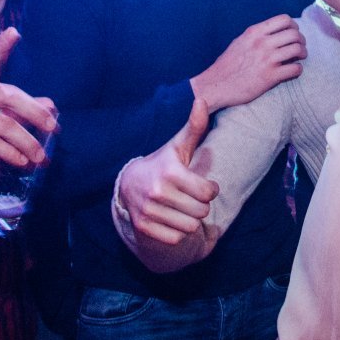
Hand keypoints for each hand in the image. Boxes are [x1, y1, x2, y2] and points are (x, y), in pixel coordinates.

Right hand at [0, 29, 56, 190]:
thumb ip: (15, 108)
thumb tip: (50, 105)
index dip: (1, 46)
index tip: (14, 32)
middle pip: (11, 97)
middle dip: (37, 114)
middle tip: (55, 128)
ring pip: (6, 125)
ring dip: (28, 144)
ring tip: (41, 157)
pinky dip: (10, 153)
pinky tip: (22, 161)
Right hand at [117, 98, 218, 245]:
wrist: (129, 183)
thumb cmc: (163, 163)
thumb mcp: (179, 145)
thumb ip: (194, 126)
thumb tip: (202, 100)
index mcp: (170, 172)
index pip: (208, 192)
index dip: (210, 189)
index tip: (203, 185)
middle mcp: (157, 192)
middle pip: (201, 211)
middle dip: (201, 205)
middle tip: (192, 197)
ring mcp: (148, 211)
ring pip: (190, 227)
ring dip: (191, 219)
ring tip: (183, 208)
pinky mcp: (143, 227)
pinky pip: (176, 238)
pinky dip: (179, 232)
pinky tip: (173, 219)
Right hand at [190, 14, 305, 110]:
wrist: (215, 86)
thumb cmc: (227, 65)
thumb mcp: (240, 42)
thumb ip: (256, 35)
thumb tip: (274, 32)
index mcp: (254, 32)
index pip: (284, 19)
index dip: (294, 26)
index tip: (293, 34)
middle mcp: (262, 43)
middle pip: (295, 33)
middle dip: (301, 40)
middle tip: (300, 47)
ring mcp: (267, 60)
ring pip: (298, 49)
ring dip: (302, 54)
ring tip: (299, 58)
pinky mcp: (270, 76)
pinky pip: (295, 69)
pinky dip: (298, 69)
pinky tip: (293, 71)